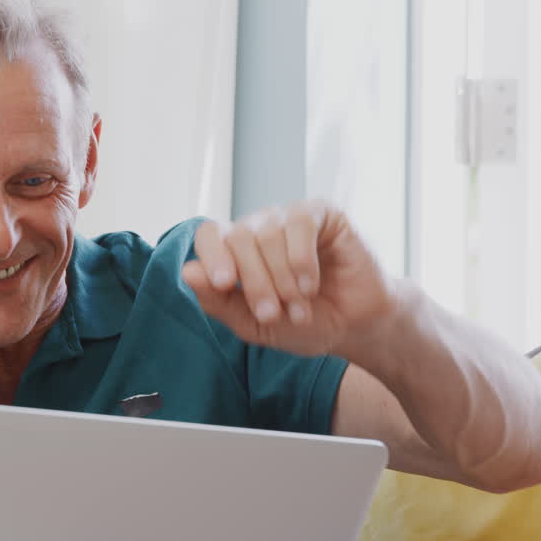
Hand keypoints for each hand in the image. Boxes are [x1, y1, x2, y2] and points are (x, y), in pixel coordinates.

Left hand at [181, 201, 396, 357]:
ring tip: (299, 309)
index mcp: (234, 250)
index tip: (223, 284)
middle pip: (238, 238)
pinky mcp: (322, 214)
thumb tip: (187, 271)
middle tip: (271, 314)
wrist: (353, 327)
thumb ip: (217, 301)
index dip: (212, 256)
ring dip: (282, 279)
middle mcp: (258, 228)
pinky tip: (310, 285)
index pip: (209, 235)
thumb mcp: (252, 324)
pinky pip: (301, 224)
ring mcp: (288, 218)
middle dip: (254, 282)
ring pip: (268, 234)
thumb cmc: (301, 324)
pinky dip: (302, 260)